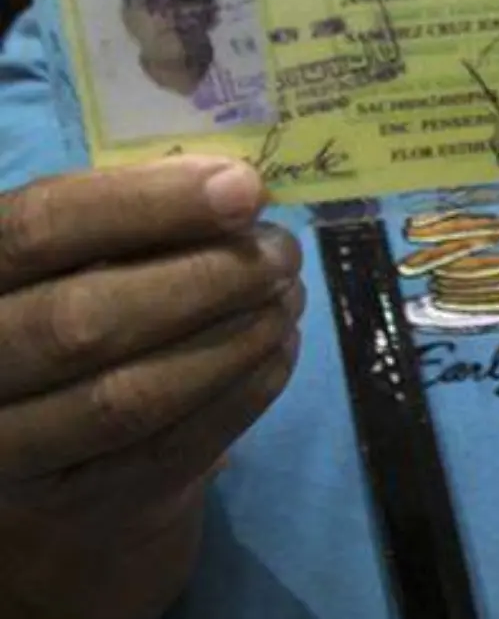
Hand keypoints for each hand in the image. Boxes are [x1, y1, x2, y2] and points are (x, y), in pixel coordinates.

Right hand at [0, 156, 302, 609]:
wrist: (64, 450)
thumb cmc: (80, 307)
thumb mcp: (80, 254)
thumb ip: (134, 215)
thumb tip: (232, 183)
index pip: (37, 228)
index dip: (144, 203)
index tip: (243, 187)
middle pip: (83, 321)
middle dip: (204, 278)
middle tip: (280, 250)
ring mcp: (18, 447)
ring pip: (131, 395)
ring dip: (233, 336)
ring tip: (288, 293)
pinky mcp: (87, 499)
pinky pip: (178, 445)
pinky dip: (245, 388)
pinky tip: (280, 344)